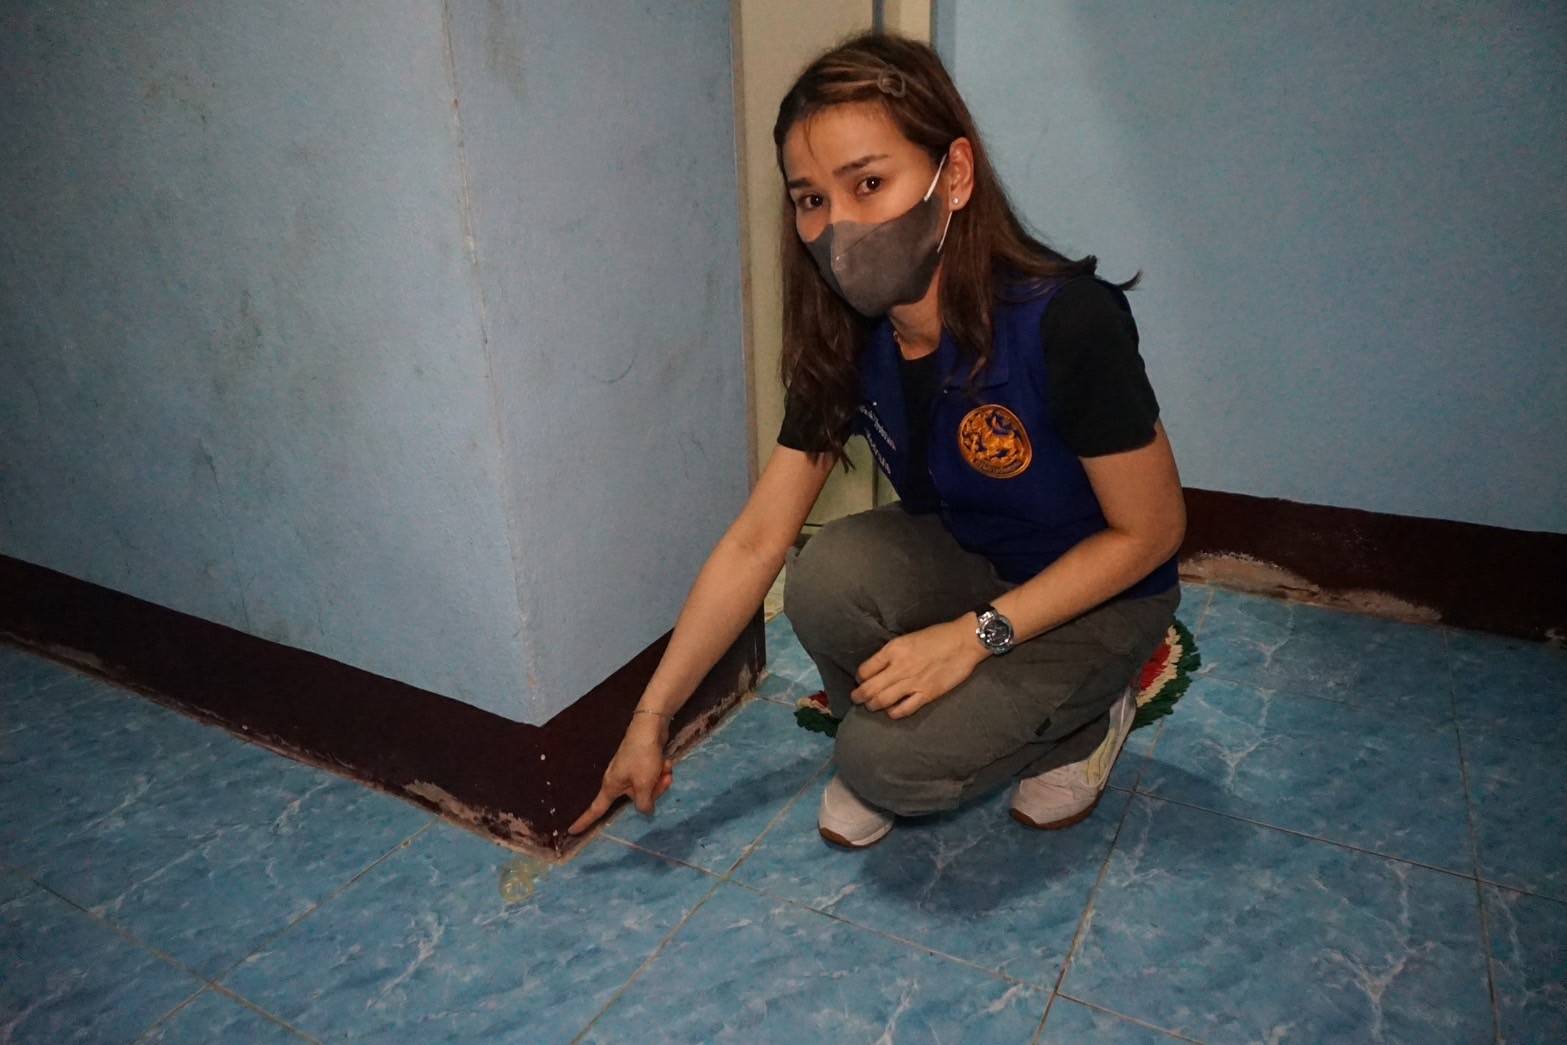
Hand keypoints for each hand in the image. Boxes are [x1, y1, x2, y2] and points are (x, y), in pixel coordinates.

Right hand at [567, 716, 674, 834]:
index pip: (595, 809)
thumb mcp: (643, 785)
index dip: (584, 822)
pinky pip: (651, 775)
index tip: (571, 832)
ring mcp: (629, 771)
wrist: (649, 727)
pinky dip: (660, 770)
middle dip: (653, 791)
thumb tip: (645, 811)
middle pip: (635, 799)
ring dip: (660, 779)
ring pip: (647, 787)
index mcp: (611, 786)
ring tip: (665, 766)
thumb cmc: (642, 757)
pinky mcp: (640, 763)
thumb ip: (643, 804)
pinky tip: (666, 761)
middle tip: (664, 779)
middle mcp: (617, 780)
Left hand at [851, 617, 988, 719]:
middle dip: (859, 696)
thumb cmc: (937, 636)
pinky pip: (904, 709)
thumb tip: (878, 666)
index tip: (860, 680)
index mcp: (893, 650)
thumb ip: (891, 653)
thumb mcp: (907, 638)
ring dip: (872, 705)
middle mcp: (899, 667)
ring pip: (882, 700)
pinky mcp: (927, 694)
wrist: (964, 641)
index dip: (859, 677)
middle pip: (870, 688)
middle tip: (856, 698)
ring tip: (870, 706)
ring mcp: (913, 682)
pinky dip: (893, 713)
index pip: (865, 669)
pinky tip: (891, 712)